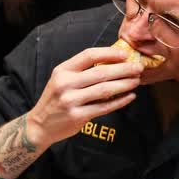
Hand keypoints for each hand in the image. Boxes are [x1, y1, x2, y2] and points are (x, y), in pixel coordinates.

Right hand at [26, 47, 141, 146]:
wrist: (40, 125)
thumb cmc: (56, 99)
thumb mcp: (61, 79)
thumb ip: (81, 71)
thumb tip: (113, 62)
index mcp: (62, 70)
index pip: (88, 55)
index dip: (109, 53)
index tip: (125, 54)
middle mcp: (65, 84)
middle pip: (100, 72)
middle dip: (123, 69)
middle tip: (138, 68)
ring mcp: (71, 101)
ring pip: (105, 90)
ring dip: (124, 84)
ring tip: (136, 81)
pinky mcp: (77, 117)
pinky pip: (104, 107)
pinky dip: (119, 101)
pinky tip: (129, 96)